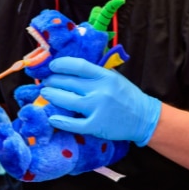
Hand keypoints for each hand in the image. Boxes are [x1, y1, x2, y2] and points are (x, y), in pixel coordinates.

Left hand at [40, 57, 161, 145]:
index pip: (78, 65)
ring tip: (44, 94)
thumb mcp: (114, 77)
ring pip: (67, 100)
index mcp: (104, 76)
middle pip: (69, 82)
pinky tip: (52, 117)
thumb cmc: (126, 95)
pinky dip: (61, 121)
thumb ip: (95, 72)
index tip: (52, 66)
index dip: (61, 64)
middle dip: (52, 81)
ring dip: (52, 96)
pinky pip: (74, 124)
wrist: (144, 118)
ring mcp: (98, 108)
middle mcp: (100, 90)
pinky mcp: (97, 125)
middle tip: (45, 82)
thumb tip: (71, 66)